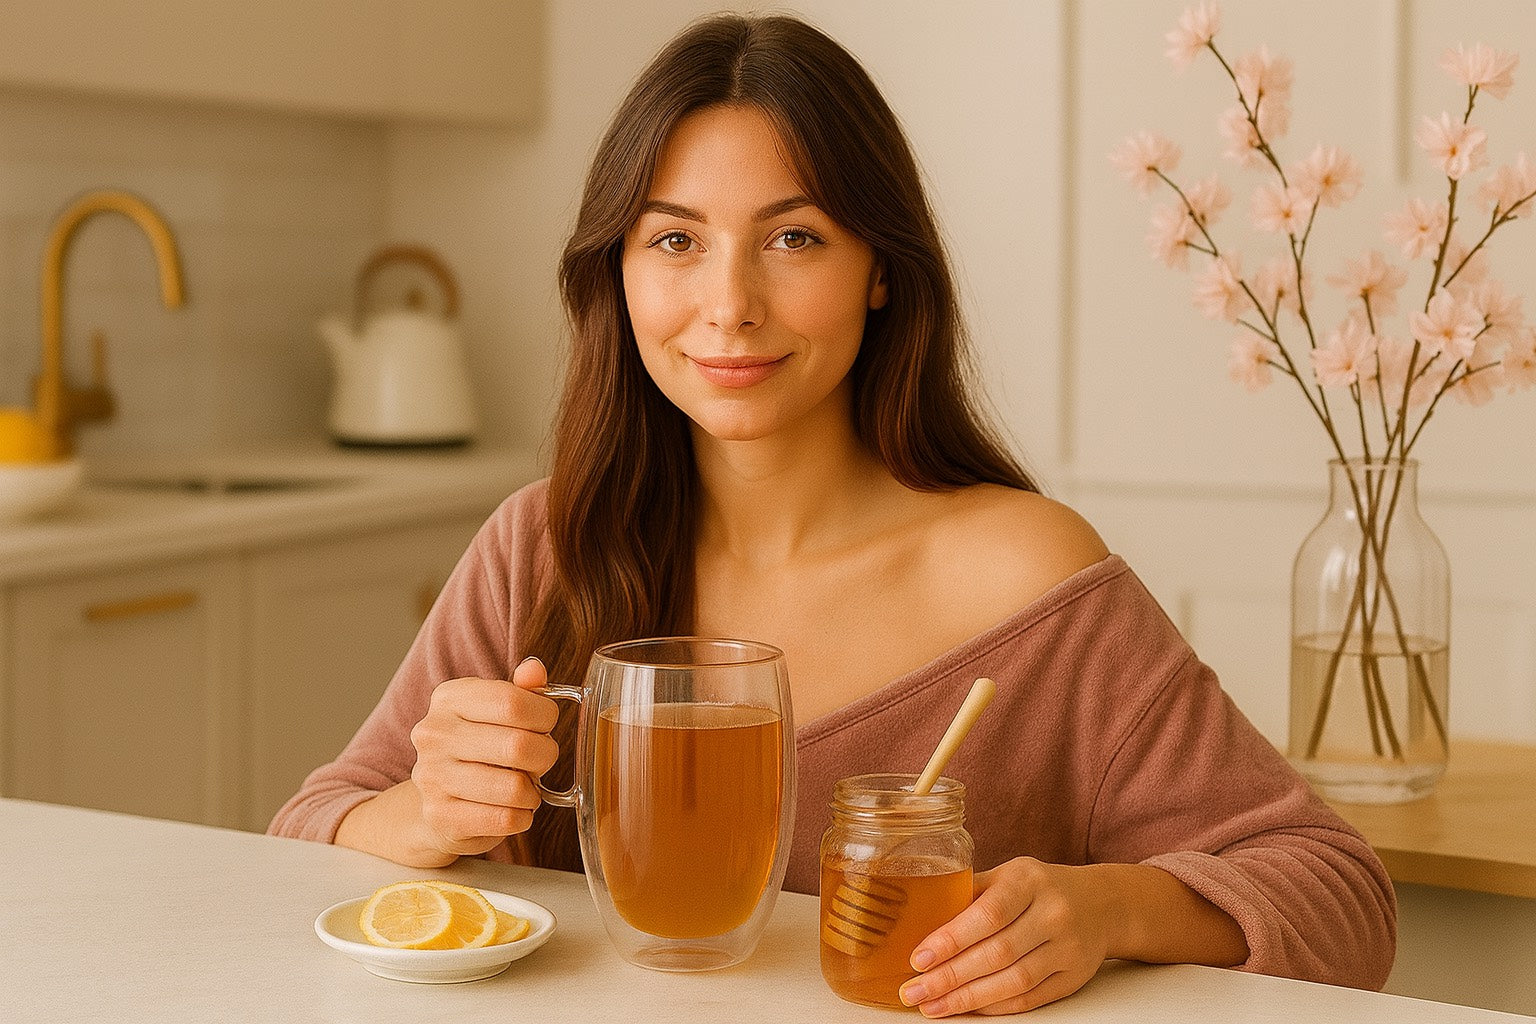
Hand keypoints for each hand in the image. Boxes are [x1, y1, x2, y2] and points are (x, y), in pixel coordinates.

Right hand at [407, 657, 560, 859]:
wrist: (437, 799)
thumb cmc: (479, 749)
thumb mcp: (497, 711)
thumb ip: (521, 690)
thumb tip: (534, 670)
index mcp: (449, 698)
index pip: (513, 702)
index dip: (545, 716)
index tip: (545, 726)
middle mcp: (434, 733)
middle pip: (519, 746)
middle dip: (545, 756)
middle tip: (539, 760)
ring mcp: (432, 776)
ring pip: (514, 787)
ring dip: (533, 792)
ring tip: (525, 787)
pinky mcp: (439, 815)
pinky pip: (505, 819)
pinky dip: (521, 817)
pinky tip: (513, 809)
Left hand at [899, 857, 1114, 1016]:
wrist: (1102, 903)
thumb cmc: (1041, 887)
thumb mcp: (1009, 875)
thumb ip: (972, 893)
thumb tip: (923, 917)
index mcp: (1029, 881)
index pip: (987, 914)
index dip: (951, 939)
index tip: (919, 958)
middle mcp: (1053, 913)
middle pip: (997, 953)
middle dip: (950, 977)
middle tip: (914, 991)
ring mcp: (1067, 948)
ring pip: (1013, 981)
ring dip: (968, 998)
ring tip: (933, 1006)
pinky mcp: (1073, 977)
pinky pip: (1029, 998)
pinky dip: (995, 1006)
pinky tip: (968, 1008)